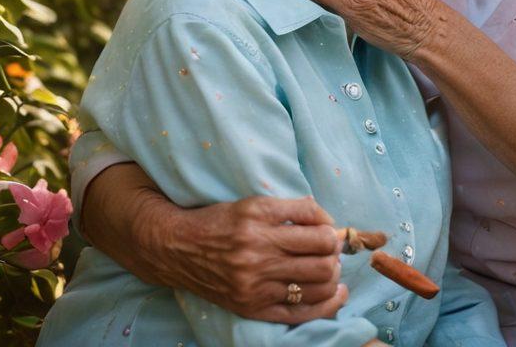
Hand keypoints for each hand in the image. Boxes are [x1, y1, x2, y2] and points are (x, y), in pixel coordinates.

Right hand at [150, 189, 346, 322]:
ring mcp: (255, 284)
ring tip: (331, 268)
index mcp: (259, 219)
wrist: (178, 249)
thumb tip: (327, 220)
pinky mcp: (253, 307)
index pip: (314, 224)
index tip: (328, 229)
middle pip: (322, 257)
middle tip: (332, 249)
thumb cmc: (219, 221)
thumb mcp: (252, 203)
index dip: (330, 227)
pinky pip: (300, 312)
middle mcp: (258, 251)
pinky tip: (337, 295)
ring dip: (333, 275)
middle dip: (335, 252)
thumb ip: (291, 208)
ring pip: (317, 284)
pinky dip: (326, 305)